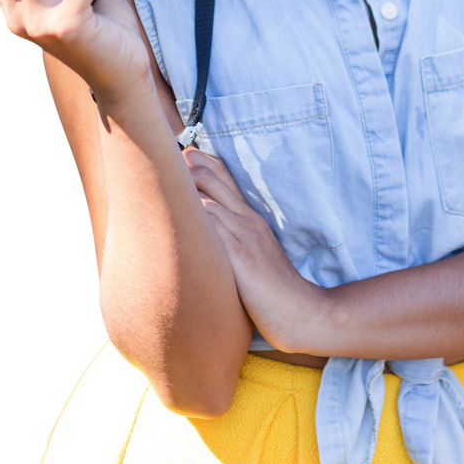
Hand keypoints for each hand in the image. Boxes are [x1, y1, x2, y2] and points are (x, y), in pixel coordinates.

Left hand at [184, 148, 324, 354]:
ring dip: (186, 189)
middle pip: (216, 182)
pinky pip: (214, 230)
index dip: (206, 163)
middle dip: (191, 166)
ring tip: (162, 177)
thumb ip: (236, 240)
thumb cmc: (275, 290)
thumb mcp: (256, 256)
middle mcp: (248, 222)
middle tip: (169, 154)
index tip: (187, 151)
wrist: (301, 311)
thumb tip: (210, 232)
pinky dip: (195, 220)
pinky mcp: (241, 257)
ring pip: (210, 201)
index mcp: (251, 220)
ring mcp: (244, 237)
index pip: (227, 180)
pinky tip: (176, 215)